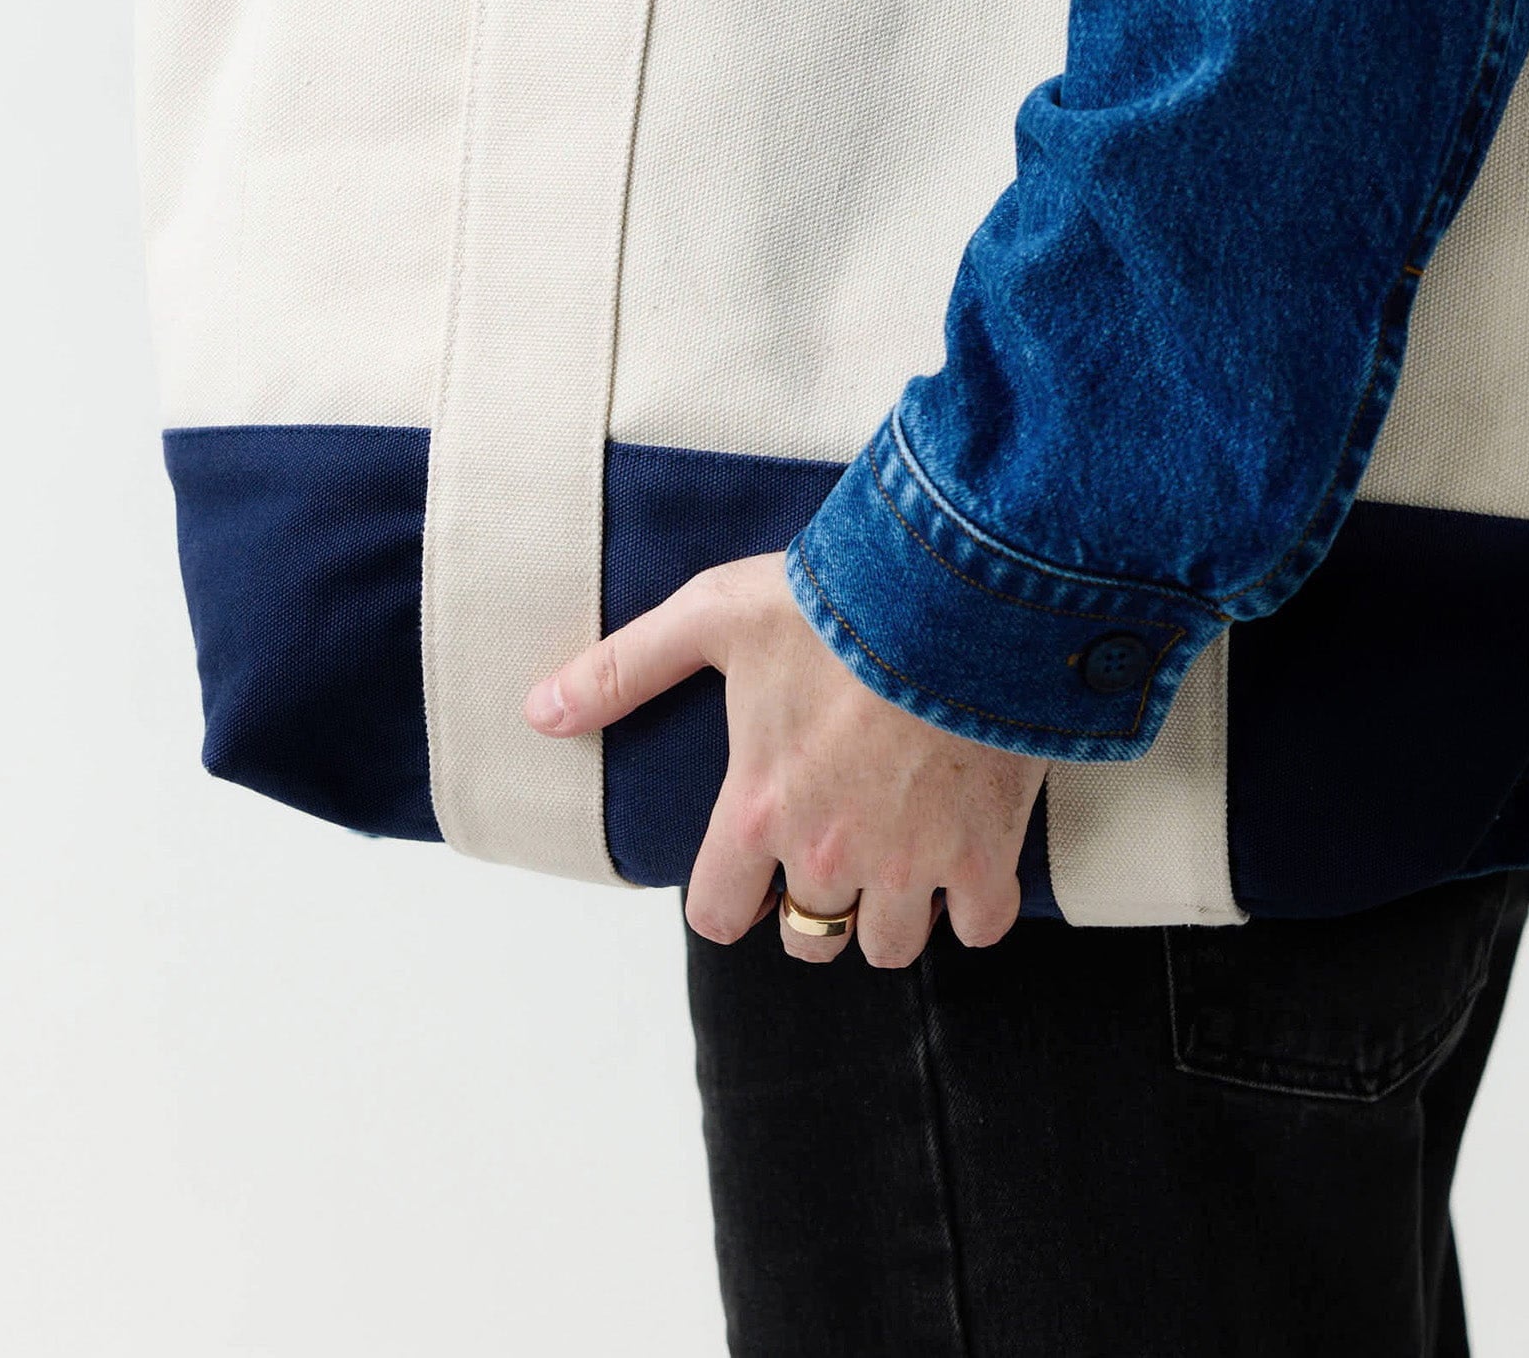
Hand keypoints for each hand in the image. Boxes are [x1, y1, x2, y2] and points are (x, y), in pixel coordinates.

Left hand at [524, 552, 1041, 966]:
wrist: (960, 584)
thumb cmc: (836, 598)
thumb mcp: (714, 617)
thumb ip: (625, 668)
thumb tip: (539, 712)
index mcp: (758, 810)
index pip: (717, 914)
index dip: (729, 898)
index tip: (750, 869)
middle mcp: (830, 852)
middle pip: (810, 937)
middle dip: (815, 902)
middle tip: (833, 844)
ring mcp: (914, 862)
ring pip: (890, 944)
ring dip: (892, 910)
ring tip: (900, 852)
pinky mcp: (988, 852)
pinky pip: (982, 924)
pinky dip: (975, 902)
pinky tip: (969, 854)